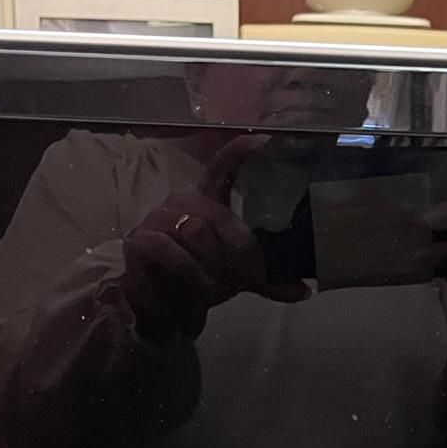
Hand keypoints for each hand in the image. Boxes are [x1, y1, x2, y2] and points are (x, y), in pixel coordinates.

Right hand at [118, 133, 271, 340]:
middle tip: (244, 272)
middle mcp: (182, 203)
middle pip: (216, 213)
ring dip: (211, 261)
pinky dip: (190, 269)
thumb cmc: (196, 280)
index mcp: (206, 204)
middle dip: (235, 246)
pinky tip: (201, 285)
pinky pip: (170, 248)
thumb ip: (267, 280)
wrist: (160, 306)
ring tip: (216, 283)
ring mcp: (159, 219)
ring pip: (196, 229)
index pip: (222, 168)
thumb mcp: (237, 278)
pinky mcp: (142, 240)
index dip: (240, 153)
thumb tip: (304, 292)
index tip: (265, 141)